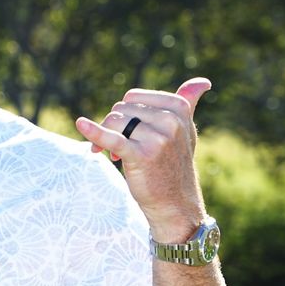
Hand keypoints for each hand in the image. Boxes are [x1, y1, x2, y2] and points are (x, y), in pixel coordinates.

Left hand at [74, 78, 210, 241]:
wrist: (175, 204)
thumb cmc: (174, 164)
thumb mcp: (185, 131)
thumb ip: (188, 104)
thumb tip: (204, 81)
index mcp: (178, 109)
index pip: (133, 97)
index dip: (123, 113)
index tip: (127, 131)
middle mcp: (171, 120)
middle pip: (120, 109)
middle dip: (113, 126)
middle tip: (117, 149)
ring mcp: (158, 138)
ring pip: (114, 122)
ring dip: (105, 138)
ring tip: (112, 155)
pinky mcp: (142, 156)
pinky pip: (112, 138)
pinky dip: (94, 132)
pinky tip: (81, 124)